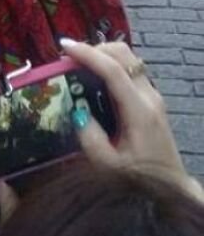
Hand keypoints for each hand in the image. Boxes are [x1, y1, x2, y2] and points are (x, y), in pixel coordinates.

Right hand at [60, 39, 201, 199]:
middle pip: (123, 54)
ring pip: (128, 58)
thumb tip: (75, 111)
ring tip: (79, 66)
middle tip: (69, 59)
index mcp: (139, 110)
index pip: (113, 70)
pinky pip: (130, 69)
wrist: (171, 188)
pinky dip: (111, 64)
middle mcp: (149, 96)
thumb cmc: (140, 179)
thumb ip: (89, 138)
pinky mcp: (151, 99)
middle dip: (94, 49)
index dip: (88, 54)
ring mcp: (153, 95)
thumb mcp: (108, 166)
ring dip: (103, 55)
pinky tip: (96, 79)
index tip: (64, 47)